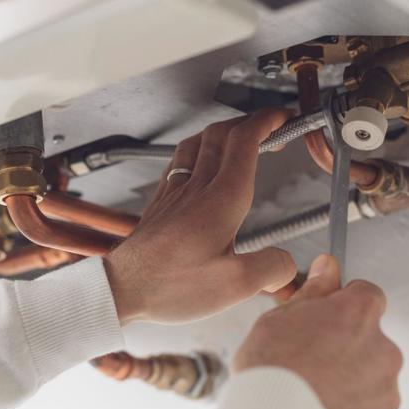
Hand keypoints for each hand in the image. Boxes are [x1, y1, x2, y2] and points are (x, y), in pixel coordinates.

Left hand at [104, 109, 297, 324]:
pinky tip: (199, 164)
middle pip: (222, 133)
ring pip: (198, 142)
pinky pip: (179, 162)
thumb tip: (287, 264)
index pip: (245, 140)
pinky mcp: (160, 204)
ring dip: (224, 133)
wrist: (121, 290)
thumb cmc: (169, 286)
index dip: (269, 121)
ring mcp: (175, 193)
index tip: (285, 118)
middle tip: (273, 129)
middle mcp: (196, 188)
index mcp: (221, 200)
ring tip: (240, 140)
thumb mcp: (235, 286)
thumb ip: (272, 268)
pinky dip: (198, 151)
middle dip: (252, 122)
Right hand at [232, 254, 401, 408]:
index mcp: (359, 316)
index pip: (366, 296)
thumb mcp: (279, 319)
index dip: (343, 308)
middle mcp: (383, 353)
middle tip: (307, 368)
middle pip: (370, 345)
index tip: (325, 321)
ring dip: (348, 390)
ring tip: (308, 402)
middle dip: (345, 353)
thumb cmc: (270, 374)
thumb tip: (329, 268)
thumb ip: (314, 292)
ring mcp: (386, 397)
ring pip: (370, 386)